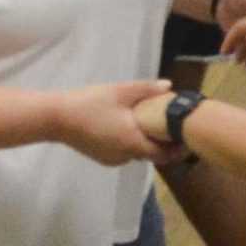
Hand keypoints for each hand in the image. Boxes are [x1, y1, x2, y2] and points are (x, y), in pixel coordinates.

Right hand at [52, 79, 174, 165]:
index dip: (177, 148)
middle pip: (151, 154)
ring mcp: (111, 159)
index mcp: (132, 143)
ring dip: (147, 142)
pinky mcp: (101, 156)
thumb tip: (170, 87)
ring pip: (137, 153)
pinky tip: (133, 126)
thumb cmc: (91, 103)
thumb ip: (147, 89)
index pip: (163, 154)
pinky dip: (133, 142)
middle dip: (164, 143)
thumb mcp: (121, 91)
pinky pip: (124, 152)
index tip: (188, 136)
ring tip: (156, 124)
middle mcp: (124, 156)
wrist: (57, 118)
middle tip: (175, 127)